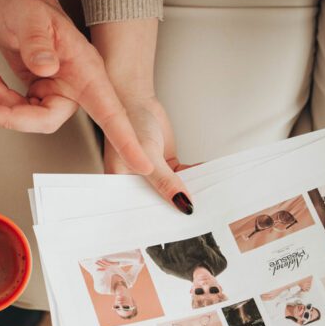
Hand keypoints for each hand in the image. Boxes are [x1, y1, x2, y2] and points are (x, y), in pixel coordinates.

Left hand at [0, 0, 151, 174]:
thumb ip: (38, 44)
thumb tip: (45, 69)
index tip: (140, 164)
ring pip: (30, 117)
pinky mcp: (37, 92)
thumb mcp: (31, 19)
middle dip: (15, 118)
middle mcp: (74, 84)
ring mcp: (55, 89)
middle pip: (50, 120)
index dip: (125, 139)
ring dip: (2, 106)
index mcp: (86, 69)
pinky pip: (17, 108)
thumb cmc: (30, 4)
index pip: (109, 110)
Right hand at [104, 92, 194, 212]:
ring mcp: (151, 176)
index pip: (140, 210)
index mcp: (121, 186)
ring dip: (188, 190)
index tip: (176, 223)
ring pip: (173, 190)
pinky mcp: (164, 167)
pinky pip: (181, 177)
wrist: (136, 102)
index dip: (156, 219)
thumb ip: (165, 181)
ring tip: (203, 195)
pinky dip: (192, 176)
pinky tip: (203, 176)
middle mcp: (135, 184)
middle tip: (194, 211)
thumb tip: (181, 201)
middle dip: (175, 207)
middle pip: (158, 203)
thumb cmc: (127, 123)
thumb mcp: (148, 155)